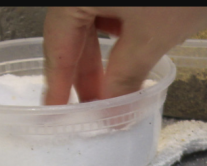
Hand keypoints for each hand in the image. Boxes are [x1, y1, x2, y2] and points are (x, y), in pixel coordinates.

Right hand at [43, 7, 206, 103]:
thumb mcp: (151, 39)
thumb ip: (125, 76)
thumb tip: (112, 108)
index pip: (58, 44)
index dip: (57, 83)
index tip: (55, 112)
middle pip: (75, 34)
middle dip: (86, 74)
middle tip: (92, 111)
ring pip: (96, 23)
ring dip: (106, 59)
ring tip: (115, 92)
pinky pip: (116, 12)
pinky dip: (121, 38)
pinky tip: (132, 59)